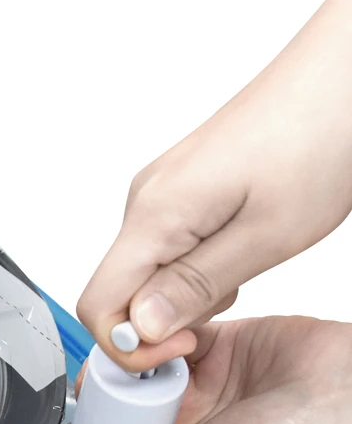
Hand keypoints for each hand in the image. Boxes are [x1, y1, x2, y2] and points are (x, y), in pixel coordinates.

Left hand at [55, 316, 351, 423]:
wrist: (343, 389)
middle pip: (108, 409)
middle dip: (97, 395)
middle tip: (99, 386)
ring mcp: (189, 385)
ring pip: (127, 367)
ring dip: (122, 358)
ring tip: (130, 356)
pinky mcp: (205, 343)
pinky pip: (159, 332)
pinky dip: (153, 330)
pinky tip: (156, 333)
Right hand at [77, 0, 351, 372]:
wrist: (341, 73)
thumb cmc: (318, 137)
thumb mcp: (266, 235)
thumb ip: (195, 287)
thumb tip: (138, 328)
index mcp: (154, 214)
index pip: (96, 306)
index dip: (129, 346)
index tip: (179, 350)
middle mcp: (144, 201)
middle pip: (116, 293)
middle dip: (159, 322)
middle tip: (223, 313)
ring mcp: (160, 193)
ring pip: (143, 273)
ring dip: (181, 295)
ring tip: (243, 272)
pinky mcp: (180, 189)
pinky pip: (164, 249)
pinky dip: (192, 268)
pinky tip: (239, 251)